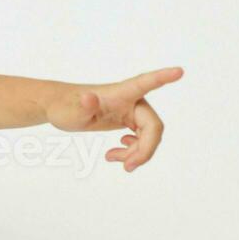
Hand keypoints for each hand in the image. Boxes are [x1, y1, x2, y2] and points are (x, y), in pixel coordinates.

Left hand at [45, 66, 183, 171]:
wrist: (59, 107)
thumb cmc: (64, 106)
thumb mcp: (71, 110)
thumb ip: (83, 106)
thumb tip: (88, 98)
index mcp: (121, 93)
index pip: (146, 82)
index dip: (163, 77)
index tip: (179, 71)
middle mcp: (131, 100)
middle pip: (153, 126)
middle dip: (145, 150)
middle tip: (127, 168)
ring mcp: (131, 110)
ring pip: (149, 136)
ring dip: (137, 153)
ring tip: (112, 158)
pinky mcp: (128, 119)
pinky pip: (142, 138)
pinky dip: (133, 151)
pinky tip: (117, 153)